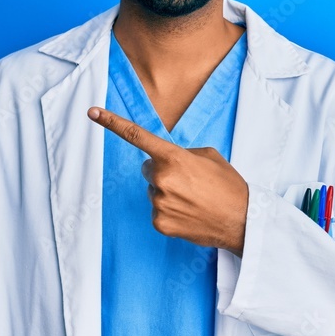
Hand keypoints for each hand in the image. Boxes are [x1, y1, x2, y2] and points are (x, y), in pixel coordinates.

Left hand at [87, 106, 248, 255]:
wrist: (242, 221)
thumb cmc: (228, 185)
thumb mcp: (208, 157)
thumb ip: (181, 154)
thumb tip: (165, 162)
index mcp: (174, 157)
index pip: (137, 136)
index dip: (112, 123)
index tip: (92, 112)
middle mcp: (162, 178)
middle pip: (148, 169)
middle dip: (163, 172)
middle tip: (188, 182)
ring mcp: (159, 202)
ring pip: (153, 190)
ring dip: (167, 192)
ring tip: (193, 199)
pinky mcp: (159, 222)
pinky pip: (156, 210)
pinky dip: (170, 211)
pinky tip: (189, 213)